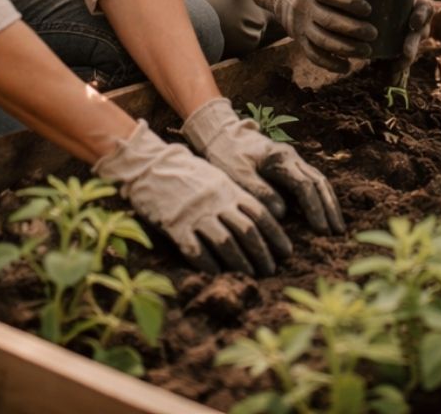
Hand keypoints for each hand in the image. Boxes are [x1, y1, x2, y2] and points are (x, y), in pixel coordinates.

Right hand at [95, 120, 290, 275]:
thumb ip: (235, 197)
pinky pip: (196, 249)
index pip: (260, 214)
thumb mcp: (217, 179)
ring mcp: (197, 214)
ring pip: (225, 242)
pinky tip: (218, 274)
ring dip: (241, 262)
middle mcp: (218, 202)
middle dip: (262, 253)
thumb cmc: (188, 173)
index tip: (286, 251)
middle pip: (247, 230)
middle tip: (272, 270)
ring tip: (251, 276)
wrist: (153, 165)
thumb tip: (257, 219)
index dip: (275, 234)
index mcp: (230, 189)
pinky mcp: (176, 225)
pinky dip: (209, 263)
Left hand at [182, 97, 344, 233]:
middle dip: (330, 208)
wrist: (222, 134)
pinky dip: (321, 196)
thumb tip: (282, 214)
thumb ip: (260, 191)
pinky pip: (311, 180)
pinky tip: (323, 211)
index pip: (305, 186)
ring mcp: (293, 159)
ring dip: (329, 202)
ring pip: (319, 180)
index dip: (315, 209)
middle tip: (338, 232)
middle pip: (319, 182)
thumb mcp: (238, 174)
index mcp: (281, 159)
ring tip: (336, 225)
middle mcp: (292, 157)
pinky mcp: (289, 164)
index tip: (320, 231)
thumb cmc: (227, 155)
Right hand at [251, 0, 374, 72]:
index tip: (368, 9)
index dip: (349, 2)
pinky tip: (347, 67)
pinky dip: (331, 64)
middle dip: (354, 29)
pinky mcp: (299, 40)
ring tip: (366, 52)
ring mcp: (301, 25)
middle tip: (373, 34)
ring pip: (323, 41)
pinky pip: (314, 55)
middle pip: (329, 21)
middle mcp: (305, 7)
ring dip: (346, 49)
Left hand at [402, 0, 438, 65]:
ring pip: (414, 46)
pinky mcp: (405, 42)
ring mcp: (415, 32)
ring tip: (396, 68)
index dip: (420, 16)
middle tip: (405, 54)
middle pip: (421, 33)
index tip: (413, 23)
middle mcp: (420, 18)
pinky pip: (404, 56)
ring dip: (405, 58)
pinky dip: (397, 66)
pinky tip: (389, 76)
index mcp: (419, 0)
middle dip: (412, 44)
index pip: (425, 7)